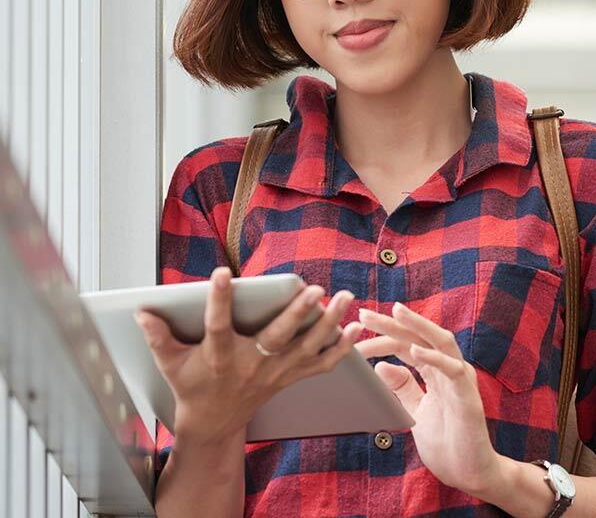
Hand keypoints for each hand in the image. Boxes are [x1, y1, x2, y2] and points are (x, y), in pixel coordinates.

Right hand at [135, 266, 362, 443]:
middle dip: (297, 313)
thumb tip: (141, 311)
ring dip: (328, 323)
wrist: (215, 421)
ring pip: (306, 347)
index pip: (216, 326)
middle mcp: (251, 364)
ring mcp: (275, 372)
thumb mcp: (170, 364)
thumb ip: (158, 337)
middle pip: (277, 337)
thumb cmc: (192, 385)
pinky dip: (340, 349)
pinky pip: (321, 365)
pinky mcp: (290, 377)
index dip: (218, 300)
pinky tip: (354, 327)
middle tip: (315, 289)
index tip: (222, 273)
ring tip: (344, 297)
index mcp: (219, 357)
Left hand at [355, 303, 502, 495]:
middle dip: (393, 324)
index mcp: (437, 372)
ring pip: (441, 342)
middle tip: (365, 313)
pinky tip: (413, 351)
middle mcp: (450, 369)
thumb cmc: (447, 443)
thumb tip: (381, 366)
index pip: (408, 345)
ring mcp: (461, 380)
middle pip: (421, 337)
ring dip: (418, 326)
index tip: (358, 327)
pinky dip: (433, 358)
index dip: (384, 335)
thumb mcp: (415, 412)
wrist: (469, 472)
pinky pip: (452, 370)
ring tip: (396, 313)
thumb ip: (403, 389)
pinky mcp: (468, 396)